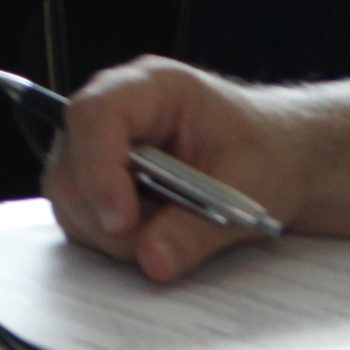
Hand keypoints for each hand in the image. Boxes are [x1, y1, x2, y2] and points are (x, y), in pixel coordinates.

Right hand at [47, 57, 296, 284]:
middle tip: (153, 248)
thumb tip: (150, 261)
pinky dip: (110, 238)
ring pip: (68, 192)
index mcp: (151, 88)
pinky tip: (154, 235)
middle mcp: (112, 108)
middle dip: (105, 216)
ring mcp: (97, 142)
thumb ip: (197, 228)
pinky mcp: (95, 174)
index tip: (122, 223)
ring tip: (165, 239)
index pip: (96, 115)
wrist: (281, 159)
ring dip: (108, 232)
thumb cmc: (270, 155)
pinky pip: (79, 212)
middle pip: (71, 161)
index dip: (98, 169)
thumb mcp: (249, 190)